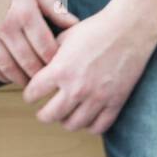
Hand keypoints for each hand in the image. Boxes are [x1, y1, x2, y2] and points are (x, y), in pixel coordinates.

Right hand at [0, 0, 79, 84]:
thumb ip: (53, 8)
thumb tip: (74, 24)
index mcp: (24, 12)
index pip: (46, 48)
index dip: (56, 62)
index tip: (62, 67)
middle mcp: (5, 26)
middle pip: (28, 62)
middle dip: (41, 75)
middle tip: (49, 81)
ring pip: (8, 68)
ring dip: (21, 79)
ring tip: (30, 83)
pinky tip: (8, 75)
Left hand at [22, 5, 156, 133]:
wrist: (128, 30)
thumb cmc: (95, 29)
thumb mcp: (65, 37)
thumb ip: (50, 55)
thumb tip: (39, 69)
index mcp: (61, 69)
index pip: (34, 93)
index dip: (29, 95)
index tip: (30, 95)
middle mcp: (77, 88)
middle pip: (50, 116)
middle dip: (43, 114)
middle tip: (43, 111)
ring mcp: (97, 98)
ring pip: (73, 125)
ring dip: (65, 121)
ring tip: (65, 114)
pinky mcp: (115, 103)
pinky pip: (98, 127)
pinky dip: (88, 125)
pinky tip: (85, 116)